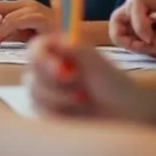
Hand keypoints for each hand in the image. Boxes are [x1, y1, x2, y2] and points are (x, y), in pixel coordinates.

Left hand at [0, 0, 61, 43]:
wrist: (75, 37)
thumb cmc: (49, 35)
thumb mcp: (23, 33)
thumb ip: (9, 31)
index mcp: (23, 6)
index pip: (0, 5)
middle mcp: (29, 5)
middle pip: (3, 6)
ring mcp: (36, 11)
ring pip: (11, 15)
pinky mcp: (42, 19)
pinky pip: (21, 21)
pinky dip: (8, 28)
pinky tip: (0, 37)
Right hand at [24, 34, 155, 121]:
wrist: (125, 112)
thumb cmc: (114, 83)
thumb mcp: (98, 64)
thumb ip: (78, 50)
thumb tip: (60, 41)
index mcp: (59, 51)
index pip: (35, 50)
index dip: (43, 61)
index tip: (62, 73)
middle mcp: (49, 69)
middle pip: (31, 74)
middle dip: (55, 85)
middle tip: (81, 92)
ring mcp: (47, 90)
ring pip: (34, 95)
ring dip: (60, 100)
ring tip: (83, 100)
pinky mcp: (48, 110)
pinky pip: (40, 112)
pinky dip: (59, 113)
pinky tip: (77, 112)